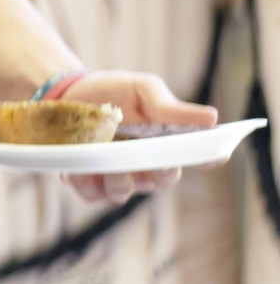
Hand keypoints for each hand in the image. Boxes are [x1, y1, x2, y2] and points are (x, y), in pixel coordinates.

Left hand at [57, 71, 219, 200]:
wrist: (70, 91)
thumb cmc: (115, 92)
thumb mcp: (143, 90)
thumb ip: (170, 107)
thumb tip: (212, 117)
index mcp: (169, 145)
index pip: (199, 158)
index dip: (209, 158)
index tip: (213, 155)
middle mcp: (148, 168)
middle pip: (163, 179)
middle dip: (160, 172)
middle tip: (157, 160)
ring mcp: (119, 179)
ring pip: (125, 191)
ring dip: (119, 179)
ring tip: (110, 163)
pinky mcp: (89, 185)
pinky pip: (91, 193)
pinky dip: (84, 181)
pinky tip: (76, 168)